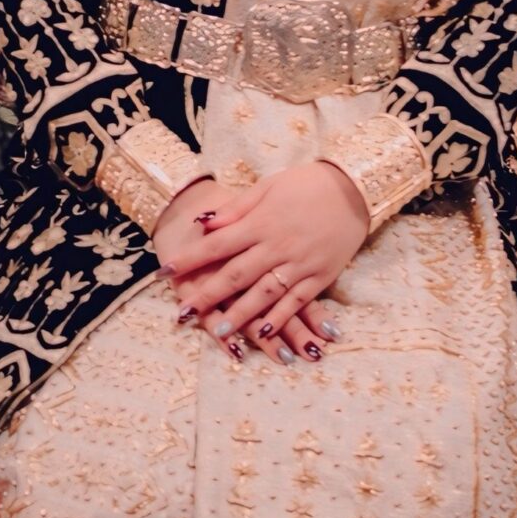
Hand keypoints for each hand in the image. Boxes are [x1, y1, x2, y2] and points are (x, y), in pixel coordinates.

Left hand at [158, 160, 368, 365]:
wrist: (352, 190)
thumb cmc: (305, 185)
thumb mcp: (266, 188)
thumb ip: (235, 210)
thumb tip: (202, 223)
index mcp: (260, 223)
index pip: (216, 245)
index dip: (190, 259)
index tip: (165, 272)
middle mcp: (276, 246)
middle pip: (236, 274)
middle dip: (207, 295)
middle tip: (183, 313)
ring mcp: (299, 264)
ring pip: (264, 293)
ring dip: (240, 314)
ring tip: (218, 332)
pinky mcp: (319, 277)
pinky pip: (296, 301)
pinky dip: (280, 317)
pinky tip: (263, 331)